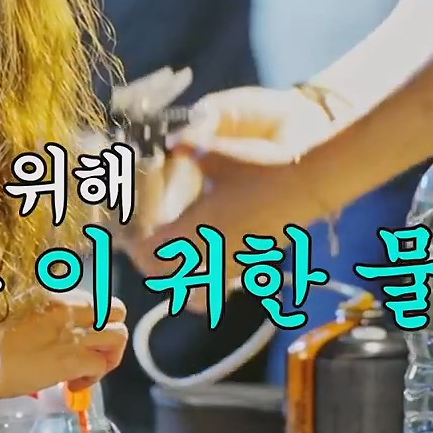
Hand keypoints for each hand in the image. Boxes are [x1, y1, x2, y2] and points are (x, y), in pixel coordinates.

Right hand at [0, 290, 127, 396]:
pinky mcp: (73, 360)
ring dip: (109, 356)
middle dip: (112, 331)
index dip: (91, 322)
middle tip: (95, 351)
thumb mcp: (17, 314)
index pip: (92, 302)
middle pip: (117, 310)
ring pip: (119, 336)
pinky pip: (101, 366)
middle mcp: (69, 310)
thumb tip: (43, 336)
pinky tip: (73, 386)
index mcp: (54, 297)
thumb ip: (38, 320)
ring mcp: (73, 334)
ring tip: (90, 370)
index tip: (77, 337)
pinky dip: (92, 379)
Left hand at [122, 87, 338, 305]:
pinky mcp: (249, 263)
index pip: (147, 254)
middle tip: (144, 244)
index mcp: (193, 230)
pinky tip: (205, 251)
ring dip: (177, 275)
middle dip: (149, 263)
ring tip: (173, 253)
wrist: (306, 186)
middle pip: (163, 276)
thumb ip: (187, 151)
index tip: (126, 236)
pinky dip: (204, 273)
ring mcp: (230, 264)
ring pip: (192, 288)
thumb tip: (169, 144)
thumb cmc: (259, 169)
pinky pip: (218, 280)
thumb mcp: (216, 155)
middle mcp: (209, 255)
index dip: (132, 247)